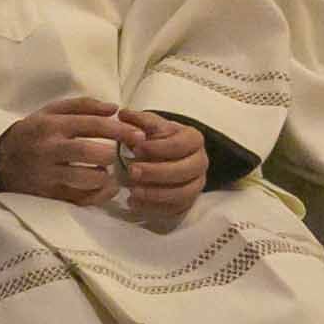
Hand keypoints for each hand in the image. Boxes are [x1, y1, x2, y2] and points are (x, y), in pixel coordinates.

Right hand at [0, 96, 132, 204]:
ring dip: (105, 176)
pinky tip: (104, 187)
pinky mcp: (48, 194)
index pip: (92, 125)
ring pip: (86, 179)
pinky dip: (98, 194)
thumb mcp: (51, 111)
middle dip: (113, 154)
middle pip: (89, 153)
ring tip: (109, 172)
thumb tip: (114, 108)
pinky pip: (80, 199)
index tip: (139, 135)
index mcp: (52, 126)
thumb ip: (83, 106)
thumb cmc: (33, 132)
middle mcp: (49, 150)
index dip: (120, 130)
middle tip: (126, 155)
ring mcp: (48, 174)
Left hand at [117, 110, 207, 227]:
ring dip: (156, 193)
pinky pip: (175, 210)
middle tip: (132, 171)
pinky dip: (153, 209)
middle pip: (185, 171)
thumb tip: (123, 114)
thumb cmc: (157, 139)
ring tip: (132, 191)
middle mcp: (200, 162)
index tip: (137, 148)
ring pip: (183, 193)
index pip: (181, 145)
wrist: (165, 156)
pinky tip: (133, 203)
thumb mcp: (150, 126)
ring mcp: (196, 184)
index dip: (159, 148)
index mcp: (193, 140)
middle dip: (157, 173)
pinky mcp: (187, 202)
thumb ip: (139, 121)